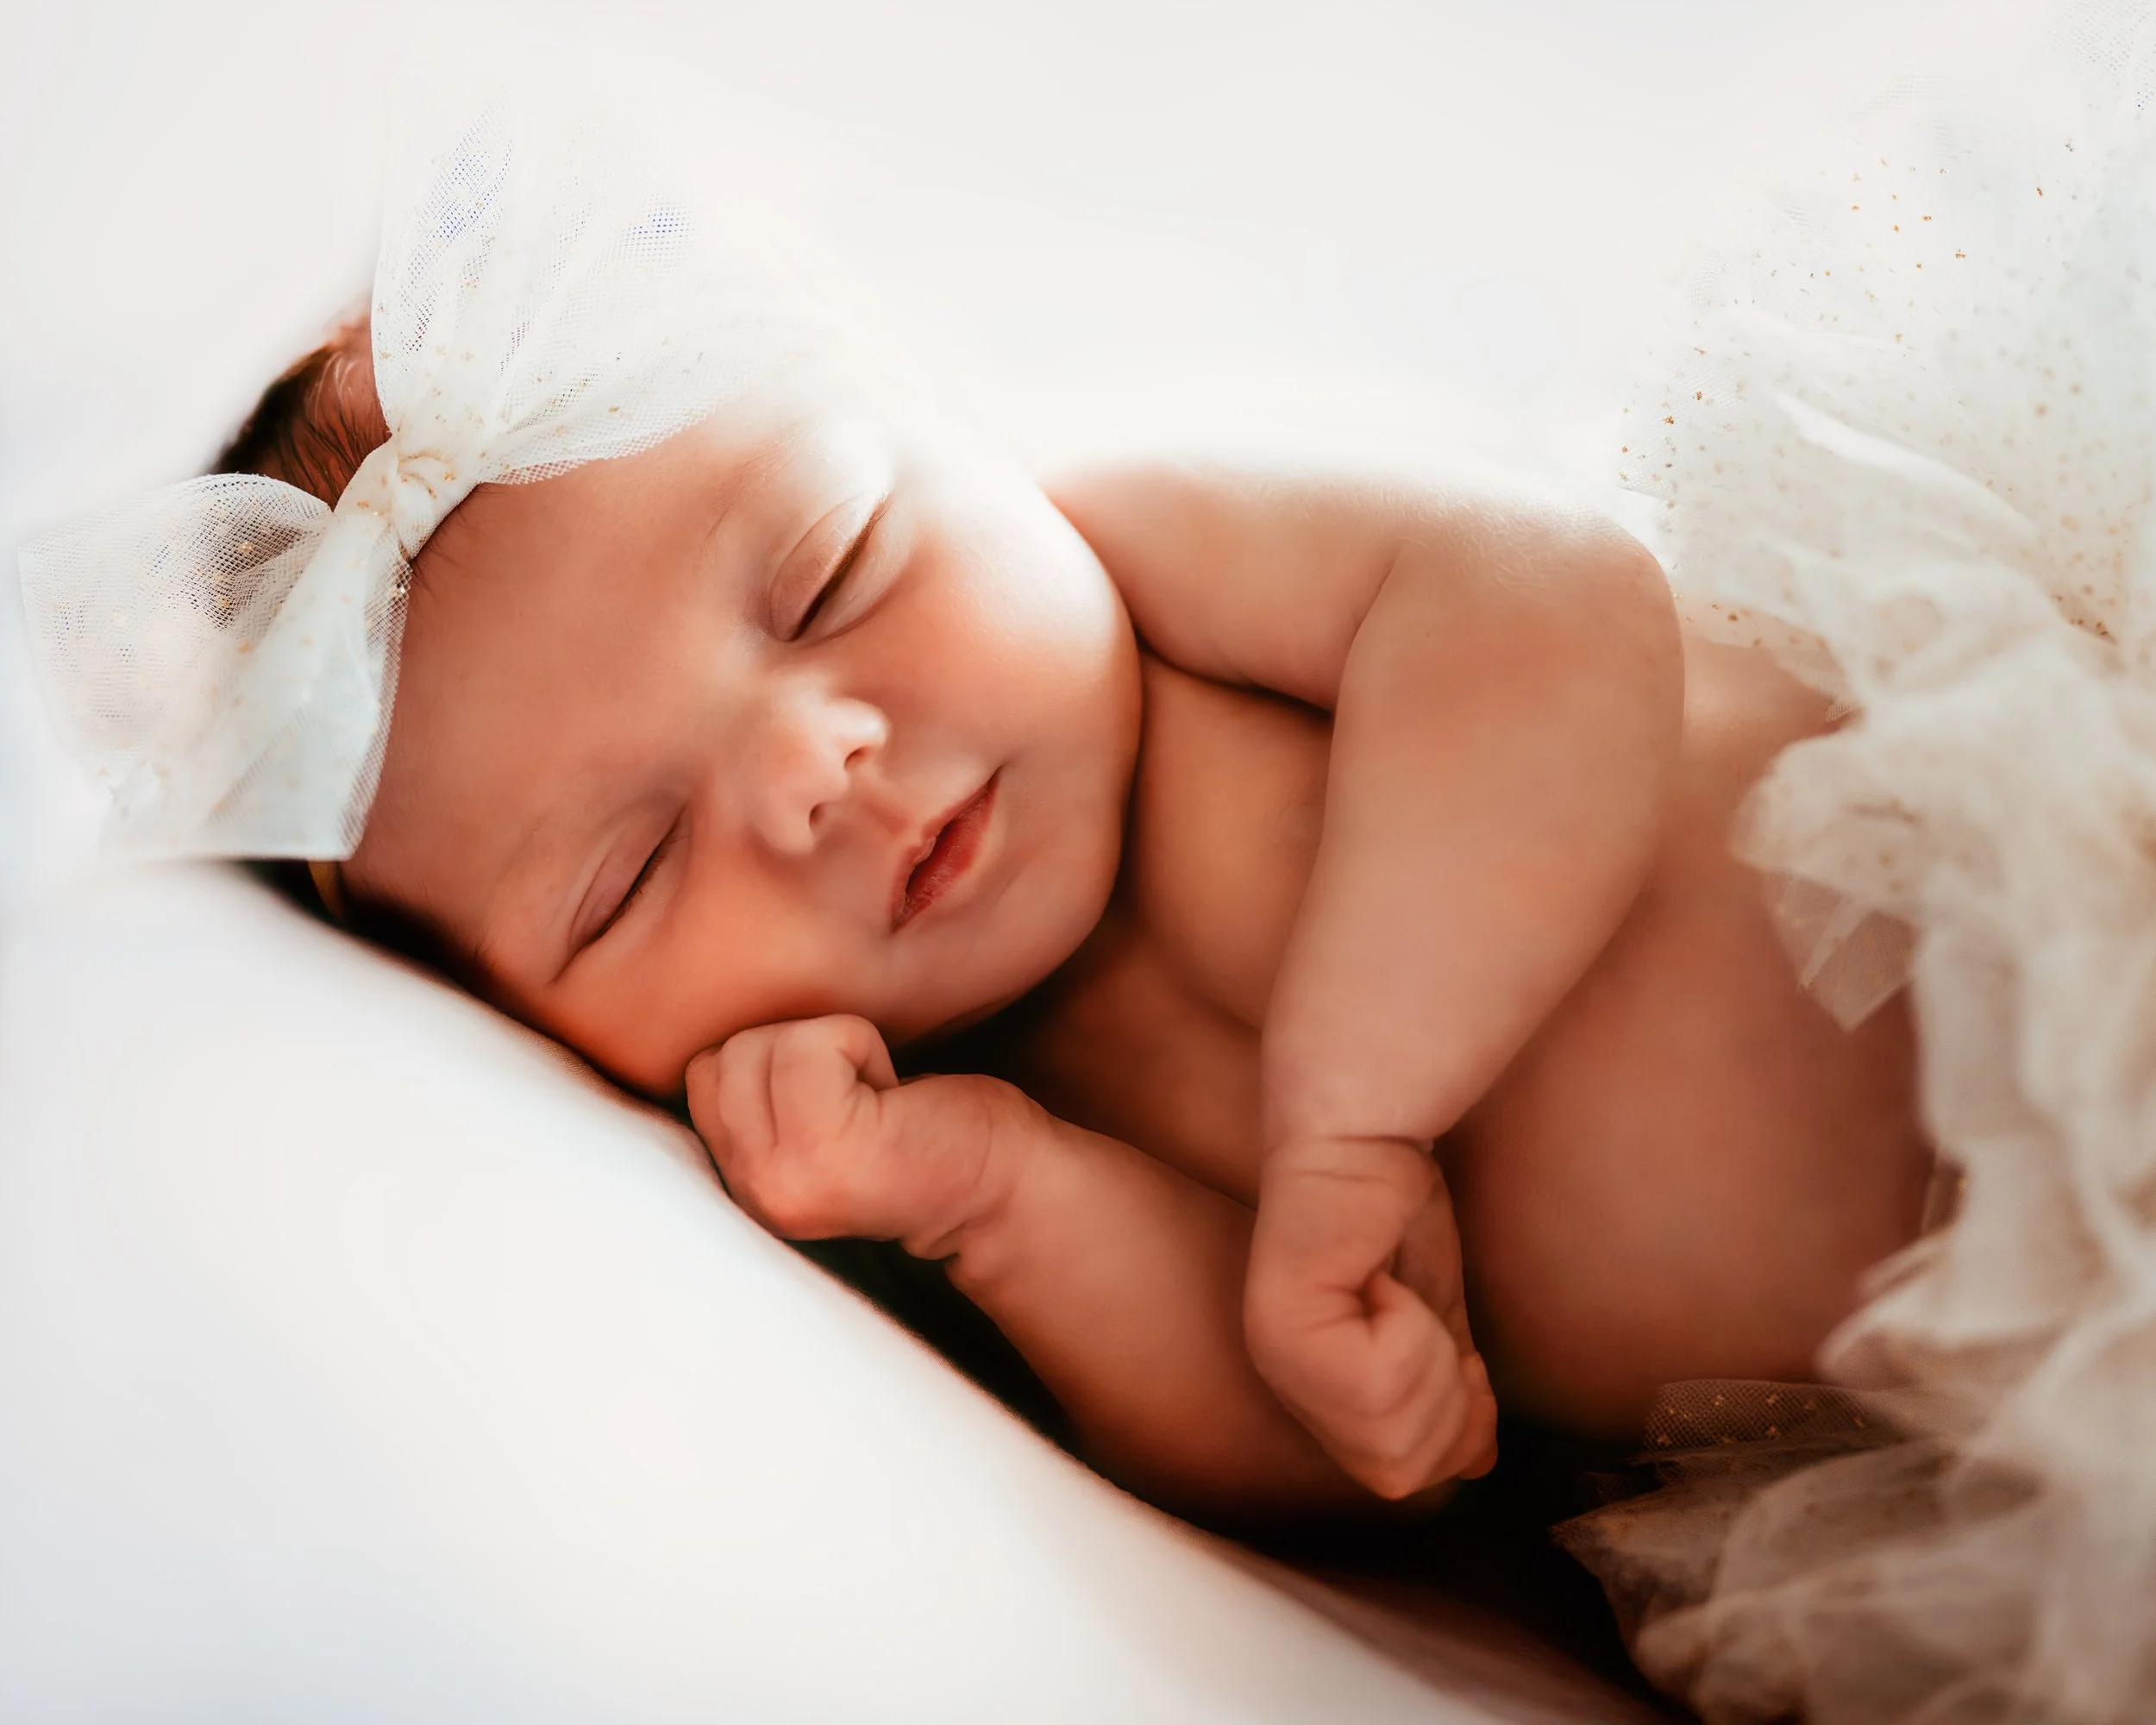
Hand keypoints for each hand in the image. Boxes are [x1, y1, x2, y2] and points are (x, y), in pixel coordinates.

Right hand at [686, 1015, 1014, 1256]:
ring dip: (829, 1045)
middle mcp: (749, 1191)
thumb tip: (707, 1007)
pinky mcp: (826, 1149)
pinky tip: (893, 1094)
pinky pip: (813, 1040)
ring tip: (873, 1096)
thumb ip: (754, 1096)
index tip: (834, 1095)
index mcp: (739, 1185)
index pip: (700, 1072)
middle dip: (797, 1048)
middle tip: (857, 1095)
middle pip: (722, 1054)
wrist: (1001, 1184)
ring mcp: (782, 1176)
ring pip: (760, 1043)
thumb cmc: (918, 1131)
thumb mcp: (807, 1121)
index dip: (773, 1059)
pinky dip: (861, 1044)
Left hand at [1244, 1135, 1498, 1498]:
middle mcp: (1285, 1390)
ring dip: (1430, 1359)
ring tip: (1399, 1293)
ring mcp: (1276, 1362)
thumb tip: (1478, 1465)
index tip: (1460, 1353)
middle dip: (1448, 1399)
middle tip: (1426, 1316)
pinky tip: (1379, 1277)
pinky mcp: (1281, 1327)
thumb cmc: (1394, 1216)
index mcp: (1318, 1396)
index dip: (1456, 1426)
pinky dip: (1409, 1329)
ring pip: (1391, 1439)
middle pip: (1399, 1473)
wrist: (1366, 1139)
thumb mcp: (1439, 1323)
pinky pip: (1378, 1384)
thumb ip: (1451, 1392)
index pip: (1400, 1479)